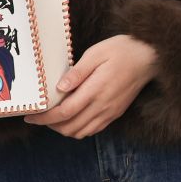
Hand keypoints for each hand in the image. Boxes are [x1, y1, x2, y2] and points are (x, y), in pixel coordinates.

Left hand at [25, 35, 159, 137]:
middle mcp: (103, 105)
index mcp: (96, 90)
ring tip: (53, 118)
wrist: (149, 57)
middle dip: (50, 126)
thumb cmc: (122, 50)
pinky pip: (93, 130)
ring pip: (81, 132)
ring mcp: (110, 112)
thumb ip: (77, 72)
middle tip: (39, 117)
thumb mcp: (96, 53)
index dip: (45, 118)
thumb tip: (59, 88)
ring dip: (63, 129)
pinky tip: (72, 118)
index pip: (65, 112)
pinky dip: (78, 129)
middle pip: (70, 127)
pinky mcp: (115, 113)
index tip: (31, 117)